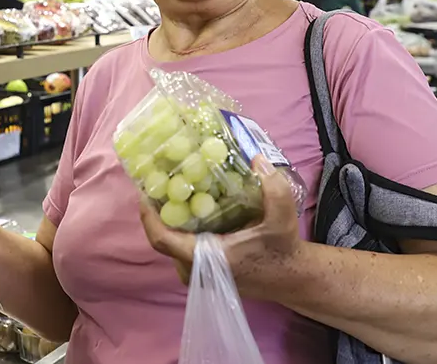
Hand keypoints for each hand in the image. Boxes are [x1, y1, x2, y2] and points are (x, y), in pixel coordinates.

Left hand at [139, 156, 302, 296]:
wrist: (291, 277)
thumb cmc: (282, 250)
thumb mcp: (283, 219)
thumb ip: (275, 189)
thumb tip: (257, 159)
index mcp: (207, 260)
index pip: (163, 241)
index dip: (149, 216)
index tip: (145, 192)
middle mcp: (196, 271)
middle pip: (163, 238)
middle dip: (159, 210)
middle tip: (158, 181)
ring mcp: (197, 273)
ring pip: (172, 242)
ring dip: (169, 217)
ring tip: (170, 188)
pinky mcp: (202, 271)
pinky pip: (181, 246)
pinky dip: (181, 226)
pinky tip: (188, 204)